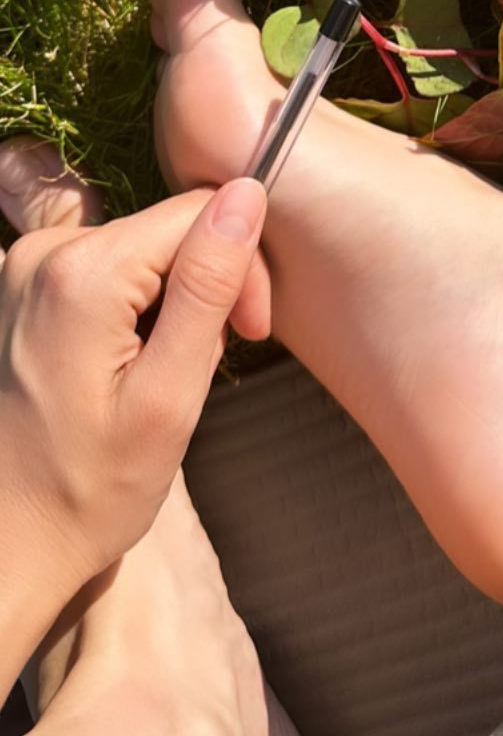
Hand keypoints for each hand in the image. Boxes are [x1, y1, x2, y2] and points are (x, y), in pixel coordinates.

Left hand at [0, 181, 268, 590]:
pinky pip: (110, 269)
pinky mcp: (24, 288)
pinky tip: (129, 367)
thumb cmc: (90, 491)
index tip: (247, 337)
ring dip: (173, 305)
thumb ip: (208, 287)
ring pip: (146, 249)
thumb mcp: (169, 397)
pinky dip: (136, 311)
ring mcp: (23, 268)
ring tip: (161, 377)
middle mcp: (42, 252)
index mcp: (81, 273)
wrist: (9, 541)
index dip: (242, 268)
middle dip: (208, 287)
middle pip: (170, 227)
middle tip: (204, 367)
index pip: (202, 212)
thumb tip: (246, 194)